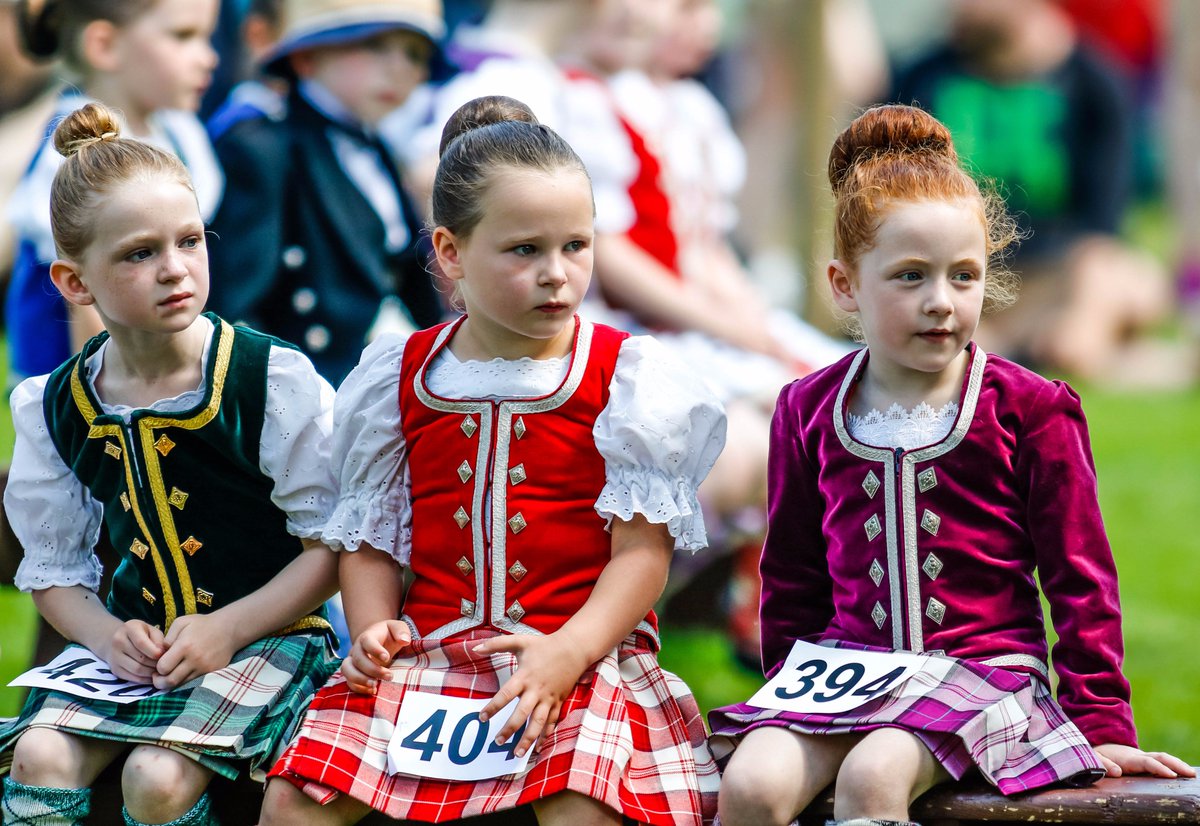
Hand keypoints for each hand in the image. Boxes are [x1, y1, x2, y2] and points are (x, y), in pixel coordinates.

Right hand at [106, 620, 166, 681]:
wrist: (120, 640)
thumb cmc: (142, 634)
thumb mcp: (152, 630)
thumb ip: (158, 640)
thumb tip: (162, 653)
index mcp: (129, 628)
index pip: (141, 643)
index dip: (154, 652)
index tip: (163, 655)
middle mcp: (118, 641)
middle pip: (140, 658)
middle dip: (156, 663)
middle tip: (165, 664)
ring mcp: (114, 657)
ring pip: (137, 670)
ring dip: (152, 672)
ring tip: (160, 669)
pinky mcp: (115, 670)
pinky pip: (133, 678)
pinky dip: (145, 679)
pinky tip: (153, 675)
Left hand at [153, 612, 238, 689]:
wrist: (229, 629)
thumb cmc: (202, 624)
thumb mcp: (181, 622)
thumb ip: (167, 638)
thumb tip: (159, 653)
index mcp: (185, 645)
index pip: (163, 667)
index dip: (157, 668)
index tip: (158, 665)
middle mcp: (195, 659)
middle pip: (170, 681)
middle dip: (160, 682)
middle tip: (158, 677)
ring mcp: (204, 668)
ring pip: (181, 685)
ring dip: (172, 683)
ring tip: (169, 676)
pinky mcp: (211, 672)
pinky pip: (193, 683)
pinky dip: (184, 682)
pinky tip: (182, 674)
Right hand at [342, 620, 410, 694]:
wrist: (377, 640)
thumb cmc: (389, 635)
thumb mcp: (397, 628)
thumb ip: (402, 631)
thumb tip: (405, 640)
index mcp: (368, 636)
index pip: (367, 641)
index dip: (375, 650)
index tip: (387, 658)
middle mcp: (357, 648)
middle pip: (358, 659)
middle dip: (373, 670)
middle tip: (389, 676)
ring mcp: (352, 661)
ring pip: (347, 670)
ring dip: (360, 679)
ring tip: (375, 686)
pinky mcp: (352, 672)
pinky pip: (349, 681)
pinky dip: (358, 688)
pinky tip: (373, 691)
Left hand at [473, 632, 590, 758]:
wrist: (573, 649)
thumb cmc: (544, 645)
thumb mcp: (519, 641)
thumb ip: (495, 644)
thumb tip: (474, 647)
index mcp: (524, 676)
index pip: (506, 695)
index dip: (493, 707)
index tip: (482, 718)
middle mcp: (536, 690)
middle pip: (522, 714)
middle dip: (509, 729)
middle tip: (497, 742)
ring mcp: (548, 698)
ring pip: (538, 723)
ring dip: (528, 739)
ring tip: (517, 754)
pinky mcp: (558, 702)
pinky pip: (552, 722)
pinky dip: (545, 736)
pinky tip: (538, 748)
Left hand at [1094, 743, 1196, 778]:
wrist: (1097, 745)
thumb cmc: (1096, 755)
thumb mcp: (1094, 758)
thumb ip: (1102, 764)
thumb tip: (1116, 771)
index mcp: (1128, 758)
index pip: (1147, 763)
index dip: (1158, 768)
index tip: (1171, 775)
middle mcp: (1138, 756)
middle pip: (1160, 758)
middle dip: (1176, 765)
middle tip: (1190, 774)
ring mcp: (1143, 758)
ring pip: (1163, 759)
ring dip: (1178, 764)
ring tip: (1192, 774)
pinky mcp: (1145, 761)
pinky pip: (1161, 762)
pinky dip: (1173, 765)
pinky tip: (1183, 773)